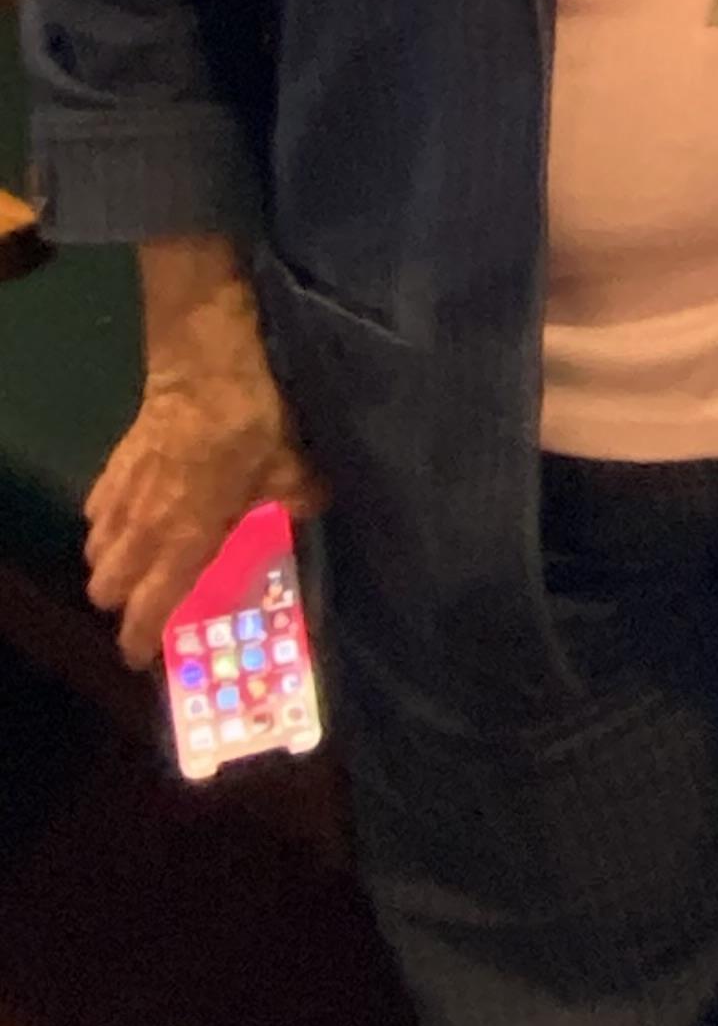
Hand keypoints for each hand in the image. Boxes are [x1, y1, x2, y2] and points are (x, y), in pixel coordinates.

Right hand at [84, 246, 319, 668]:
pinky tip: (130, 513)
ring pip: (96, 550)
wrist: (205, 368)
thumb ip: (300, 496)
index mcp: (187, 541)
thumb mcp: (290, 468)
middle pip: (106, 587)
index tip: (142, 658)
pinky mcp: (114, 465)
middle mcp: (146, 528)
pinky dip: (106, 521)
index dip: (142, 639)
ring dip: (112, 564)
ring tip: (139, 562)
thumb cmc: (251, 426)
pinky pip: (96, 510)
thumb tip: (314, 506)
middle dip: (122, 602)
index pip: (151, 608)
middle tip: (148, 602)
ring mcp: (124, 496)